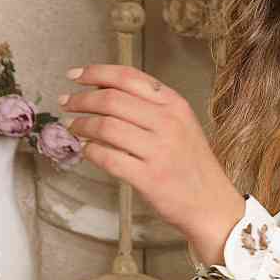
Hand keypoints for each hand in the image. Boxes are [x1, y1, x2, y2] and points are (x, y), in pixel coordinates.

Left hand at [59, 64, 244, 252]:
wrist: (213, 206)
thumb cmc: (193, 166)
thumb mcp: (181, 125)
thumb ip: (150, 107)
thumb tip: (103, 91)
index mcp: (174, 104)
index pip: (128, 77)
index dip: (95, 73)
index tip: (75, 77)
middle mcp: (167, 123)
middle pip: (111, 100)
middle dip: (81, 100)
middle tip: (66, 103)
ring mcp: (159, 151)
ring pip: (106, 127)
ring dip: (82, 125)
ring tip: (73, 127)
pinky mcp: (149, 178)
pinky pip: (108, 158)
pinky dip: (90, 152)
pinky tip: (86, 150)